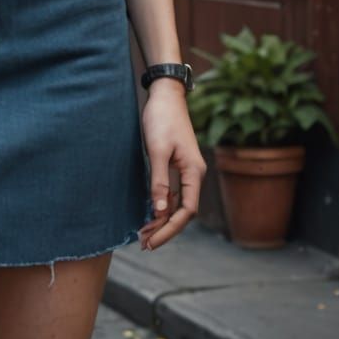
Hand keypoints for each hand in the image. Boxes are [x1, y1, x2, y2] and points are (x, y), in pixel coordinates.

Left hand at [138, 79, 204, 250]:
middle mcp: (194, 174)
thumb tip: (161, 211)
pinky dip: (162, 205)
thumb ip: (159, 180)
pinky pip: (173, 192)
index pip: (187, 211)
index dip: (170, 229)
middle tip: (144, 244)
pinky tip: (150, 214)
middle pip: (183, 212)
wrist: (165, 94)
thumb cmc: (161, 119)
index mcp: (194, 172)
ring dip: (162, 219)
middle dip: (165, 229)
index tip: (152, 241)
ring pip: (178, 203)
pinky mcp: (178, 165)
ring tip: (143, 234)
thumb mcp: (157, 150)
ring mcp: (187, 170)